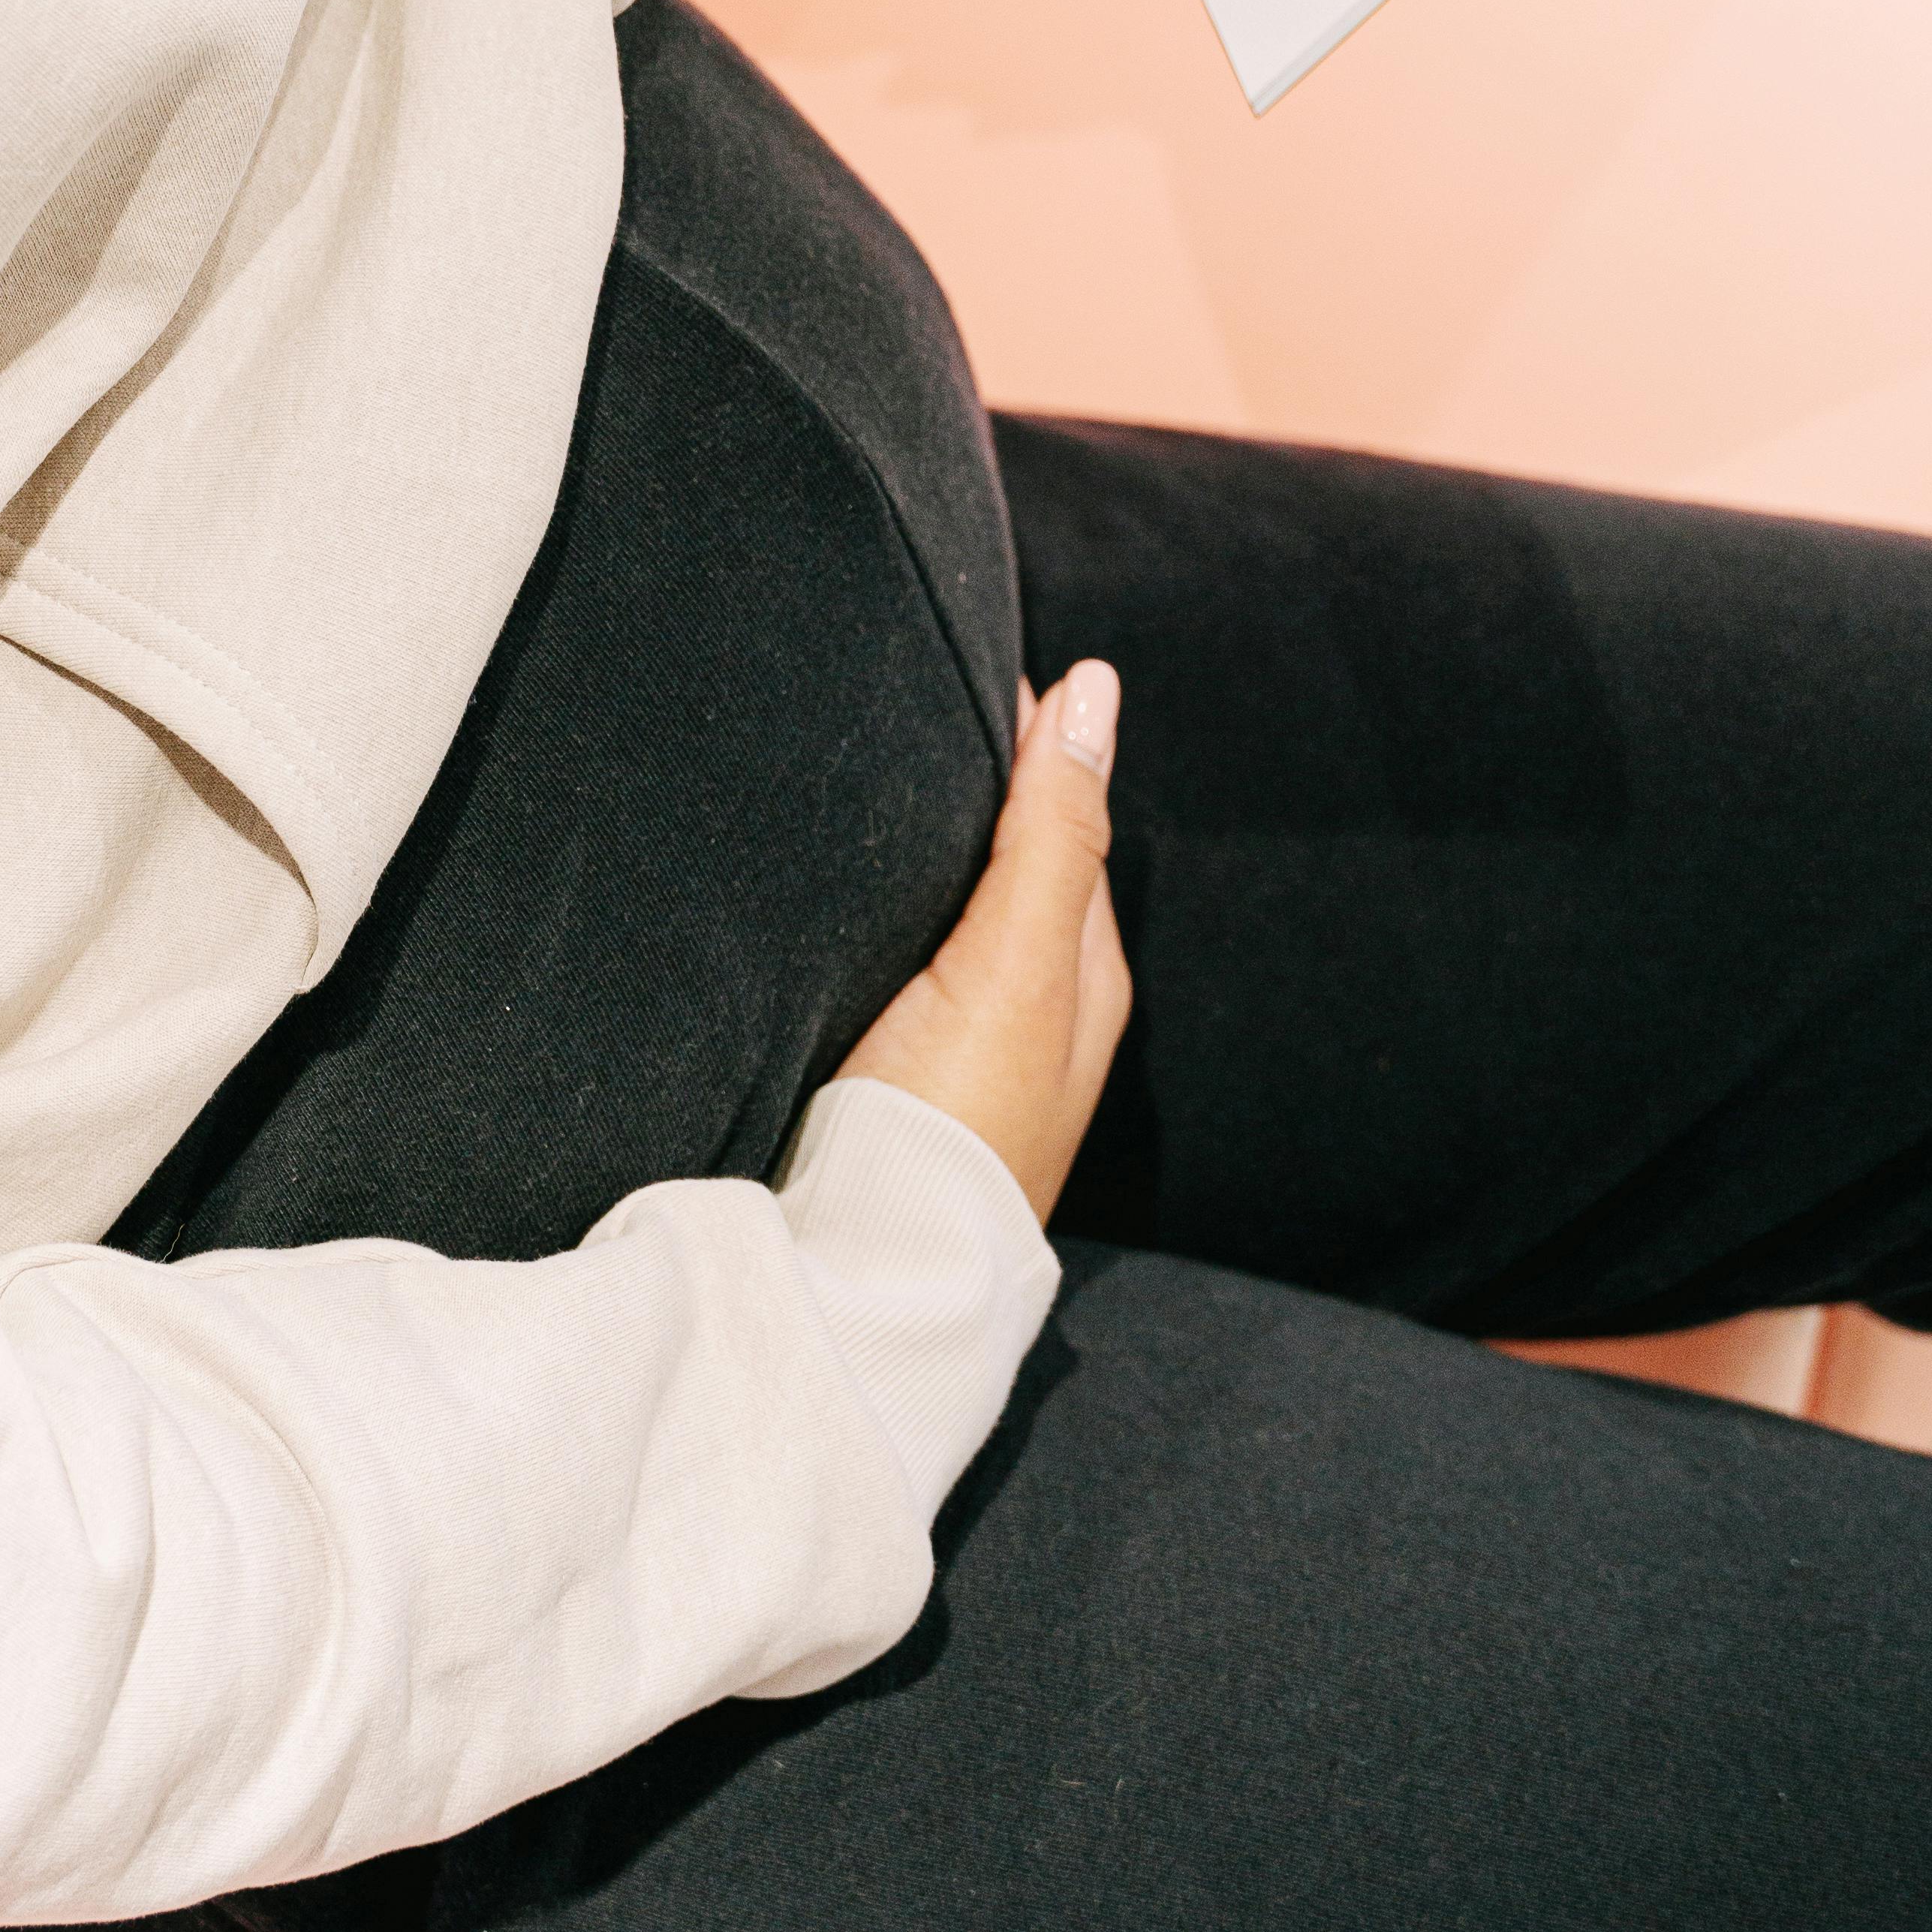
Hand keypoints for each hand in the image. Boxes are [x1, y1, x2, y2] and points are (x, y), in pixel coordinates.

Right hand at [839, 665, 1131, 1224]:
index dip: (1024, 744)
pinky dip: (879, 920)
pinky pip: (896, 969)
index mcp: (1085, 974)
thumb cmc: (957, 1117)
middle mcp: (1036, 1008)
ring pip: (950, 920)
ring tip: (857, 785)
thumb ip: (1054, 828)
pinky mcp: (893, 1076)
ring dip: (919, 861)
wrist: (868, 1266)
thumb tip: (1096, 689)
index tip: (964, 666)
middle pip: (1009, 869)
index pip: (1065, 820)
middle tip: (899, 708)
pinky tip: (835, 900)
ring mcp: (965, 1048)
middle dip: (970, 797)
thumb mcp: (1018, 959)